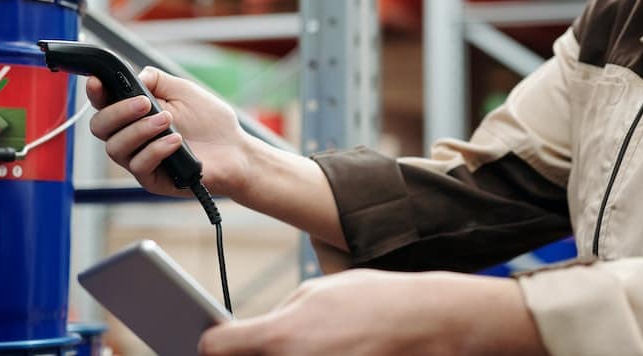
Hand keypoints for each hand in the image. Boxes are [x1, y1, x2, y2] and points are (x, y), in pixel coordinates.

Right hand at [87, 66, 252, 197]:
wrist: (234, 149)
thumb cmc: (209, 121)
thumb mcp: (183, 91)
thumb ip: (157, 80)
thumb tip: (136, 76)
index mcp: (134, 113)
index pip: (104, 103)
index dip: (95, 92)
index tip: (98, 82)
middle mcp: (131, 136)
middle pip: (100, 127)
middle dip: (118, 112)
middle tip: (144, 103)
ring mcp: (139, 158)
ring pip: (115, 148)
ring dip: (139, 130)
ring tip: (167, 120)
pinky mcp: (151, 179)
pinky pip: (139, 165)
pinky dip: (156, 149)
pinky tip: (176, 141)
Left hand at [198, 269, 547, 355]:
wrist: (432, 322)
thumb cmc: (375, 301)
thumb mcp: (319, 292)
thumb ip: (278, 315)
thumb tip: (248, 334)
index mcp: (279, 335)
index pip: (213, 348)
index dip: (209, 342)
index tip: (212, 340)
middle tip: (239, 349)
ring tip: (290, 347)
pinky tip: (318, 353)